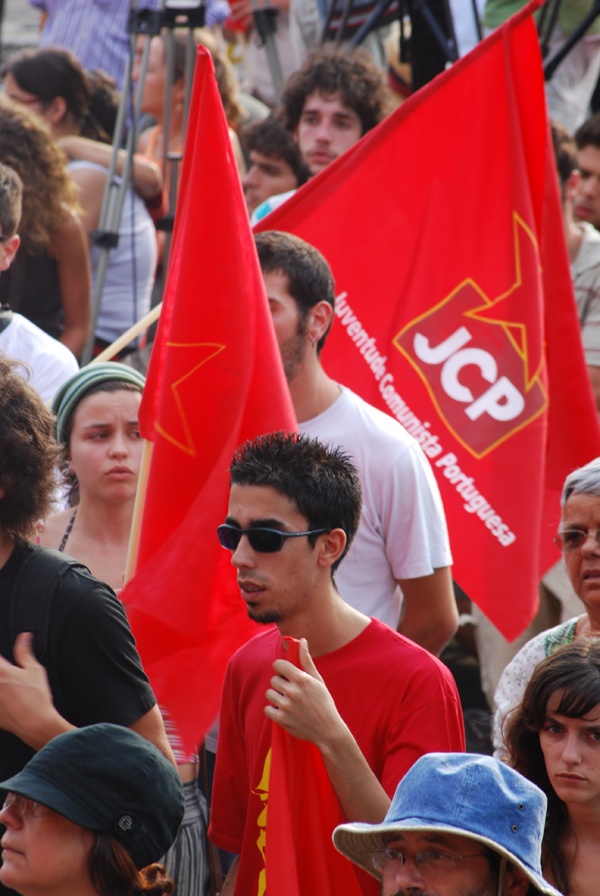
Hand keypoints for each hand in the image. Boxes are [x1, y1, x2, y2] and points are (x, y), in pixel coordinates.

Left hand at [0, 633, 71, 748]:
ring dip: (1, 687)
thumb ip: (25, 651)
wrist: (35, 723)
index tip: (3, 663)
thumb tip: (24, 637)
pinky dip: (0, 700)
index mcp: (2, 671)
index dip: (0, 660)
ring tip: (8, 688)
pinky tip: (8, 701)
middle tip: (9, 676)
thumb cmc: (37, 697)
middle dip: (1, 672)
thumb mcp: (35, 670)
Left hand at [264, 639, 346, 748]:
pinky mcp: (282, 720)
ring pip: (269, 694)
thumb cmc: (323, 702)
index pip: (278, 665)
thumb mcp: (317, 680)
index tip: (286, 674)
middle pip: (273, 680)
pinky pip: (267, 709)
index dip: (281, 668)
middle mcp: (293, 691)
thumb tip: (302, 640)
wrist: (328, 729)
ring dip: (276, 697)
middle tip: (291, 691)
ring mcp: (286, 706)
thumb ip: (306, 660)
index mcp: (301, 679)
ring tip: (287, 701)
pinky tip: (283, 711)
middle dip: (280, 684)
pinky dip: (273, 710)